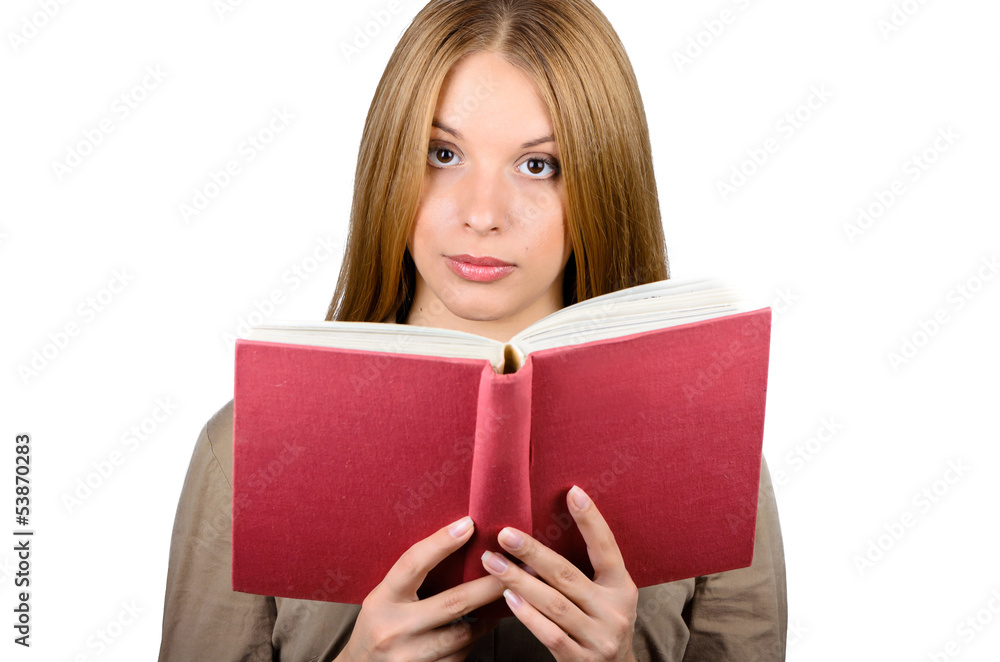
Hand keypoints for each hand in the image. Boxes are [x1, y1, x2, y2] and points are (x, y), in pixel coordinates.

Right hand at [337, 516, 502, 661]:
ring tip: (506, 598)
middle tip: (516, 567)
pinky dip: (473, 640)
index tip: (468, 525)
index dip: (441, 542)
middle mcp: (395, 628)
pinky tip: (479, 627)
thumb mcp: (385, 598)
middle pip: (453, 602)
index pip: (413, 563)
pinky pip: (460, 656)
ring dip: (488, 616)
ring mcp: (410, 657)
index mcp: (383, 599)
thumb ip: (412, 579)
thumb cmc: (378, 626)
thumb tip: (456, 543)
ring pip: (464, 633)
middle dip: (490, 584)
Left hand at [480, 486, 638, 661]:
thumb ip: (584, 571)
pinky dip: (527, 615)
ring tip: (492, 562)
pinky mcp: (581, 660)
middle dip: (533, 552)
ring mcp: (599, 637)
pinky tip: (507, 599)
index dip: (591, 520)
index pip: (606, 547)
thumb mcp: (605, 596)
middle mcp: (615, 611)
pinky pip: (550, 634)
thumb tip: (542, 531)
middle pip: (568, 575)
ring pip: (554, 604)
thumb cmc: (600, 624)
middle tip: (505, 534)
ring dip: (519, 581)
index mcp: (622, 587)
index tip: (572, 491)